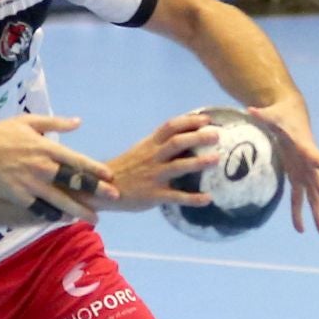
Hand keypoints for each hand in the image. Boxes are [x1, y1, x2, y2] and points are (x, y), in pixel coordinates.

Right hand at [0, 115, 118, 221]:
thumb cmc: (2, 134)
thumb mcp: (28, 121)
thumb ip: (56, 123)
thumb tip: (78, 122)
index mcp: (46, 148)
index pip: (77, 160)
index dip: (95, 169)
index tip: (110, 176)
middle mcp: (42, 167)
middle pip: (74, 182)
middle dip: (96, 191)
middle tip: (113, 197)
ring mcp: (30, 184)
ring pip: (60, 201)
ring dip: (79, 211)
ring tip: (93, 219)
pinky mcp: (18, 197)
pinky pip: (39, 209)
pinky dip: (53, 216)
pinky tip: (64, 220)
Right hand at [99, 111, 219, 211]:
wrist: (101, 188)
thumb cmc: (126, 169)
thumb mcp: (140, 151)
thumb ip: (160, 145)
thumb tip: (186, 138)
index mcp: (150, 144)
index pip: (171, 127)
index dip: (189, 121)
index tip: (207, 120)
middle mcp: (153, 157)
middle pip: (177, 142)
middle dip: (198, 137)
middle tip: (217, 136)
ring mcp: (153, 176)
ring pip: (179, 167)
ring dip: (199, 163)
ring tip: (216, 160)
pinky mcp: (153, 195)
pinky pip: (176, 197)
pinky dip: (193, 199)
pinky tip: (208, 199)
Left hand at [248, 97, 318, 234]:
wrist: (290, 112)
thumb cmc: (281, 113)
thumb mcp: (271, 114)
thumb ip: (263, 114)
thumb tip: (251, 109)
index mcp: (305, 147)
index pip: (318, 158)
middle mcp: (309, 162)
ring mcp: (305, 170)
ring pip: (315, 196)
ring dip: (318, 214)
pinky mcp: (297, 174)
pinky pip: (300, 196)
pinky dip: (299, 212)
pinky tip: (300, 228)